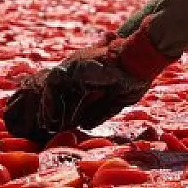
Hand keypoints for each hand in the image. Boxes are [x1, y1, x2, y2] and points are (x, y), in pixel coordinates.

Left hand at [1, 16, 175, 145]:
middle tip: (43, 127)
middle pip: (54, 90)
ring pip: (50, 87)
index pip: (66, 93)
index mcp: (87, 75)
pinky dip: (50, 102)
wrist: (144, 60)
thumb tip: (84, 125)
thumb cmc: (135, 77)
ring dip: (47, 108)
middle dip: (47, 109)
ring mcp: (74, 65)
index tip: (58, 125)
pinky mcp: (74, 66)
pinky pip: (54, 84)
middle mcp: (77, 68)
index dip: (61, 109)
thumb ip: (100, 111)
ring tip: (46, 126)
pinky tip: (51, 118)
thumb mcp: (116, 100)